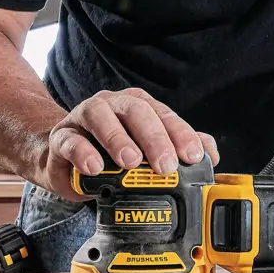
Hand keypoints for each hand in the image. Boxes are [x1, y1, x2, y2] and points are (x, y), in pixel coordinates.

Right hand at [40, 88, 219, 194]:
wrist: (62, 158)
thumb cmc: (108, 154)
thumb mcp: (144, 152)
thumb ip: (177, 148)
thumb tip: (211, 153)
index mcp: (137, 106)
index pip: (163, 114)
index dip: (180, 134)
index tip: (192, 156)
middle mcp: (112, 105)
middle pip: (136, 110)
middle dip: (154, 137)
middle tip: (166, 165)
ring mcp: (84, 117)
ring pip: (101, 116)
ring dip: (118, 138)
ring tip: (131, 161)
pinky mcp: (61, 136)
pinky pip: (70, 139)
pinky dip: (82, 151)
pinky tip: (93, 167)